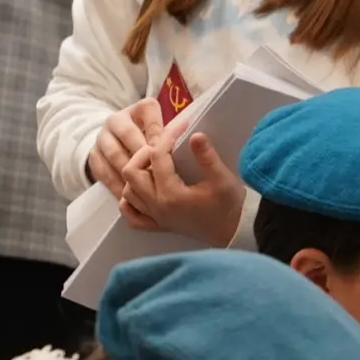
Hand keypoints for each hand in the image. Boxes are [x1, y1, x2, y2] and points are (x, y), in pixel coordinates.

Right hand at [87, 99, 164, 195]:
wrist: (122, 149)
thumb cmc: (154, 143)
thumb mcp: (164, 136)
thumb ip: (173, 137)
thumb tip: (195, 139)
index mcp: (139, 109)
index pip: (149, 109)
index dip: (158, 130)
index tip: (165, 148)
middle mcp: (117, 119)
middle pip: (128, 133)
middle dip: (143, 153)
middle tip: (156, 171)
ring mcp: (102, 138)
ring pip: (114, 153)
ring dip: (130, 171)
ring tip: (145, 186)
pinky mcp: (94, 156)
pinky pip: (103, 171)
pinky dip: (117, 184)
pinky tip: (129, 195)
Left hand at [118, 133, 245, 245]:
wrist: (233, 232)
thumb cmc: (229, 206)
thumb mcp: (222, 179)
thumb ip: (207, 157)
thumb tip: (196, 134)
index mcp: (172, 194)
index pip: (157, 157)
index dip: (167, 138)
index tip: (179, 127)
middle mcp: (157, 206)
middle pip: (131, 173)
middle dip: (143, 154)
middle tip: (161, 146)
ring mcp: (155, 217)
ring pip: (127, 192)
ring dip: (135, 175)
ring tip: (154, 165)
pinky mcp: (158, 226)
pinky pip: (131, 216)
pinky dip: (129, 202)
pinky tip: (140, 191)